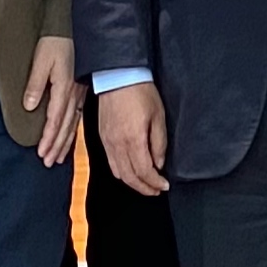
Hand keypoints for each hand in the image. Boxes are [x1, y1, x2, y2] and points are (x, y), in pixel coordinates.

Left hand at [25, 36, 83, 167]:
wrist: (73, 28)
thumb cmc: (55, 42)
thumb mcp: (41, 61)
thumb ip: (35, 84)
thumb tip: (29, 106)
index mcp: (63, 88)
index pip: (54, 119)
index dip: (48, 138)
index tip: (41, 153)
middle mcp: (73, 94)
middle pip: (64, 126)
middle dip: (56, 146)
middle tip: (48, 162)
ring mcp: (79, 93)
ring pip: (72, 123)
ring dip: (65, 142)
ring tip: (58, 157)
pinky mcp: (81, 90)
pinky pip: (78, 115)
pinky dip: (72, 129)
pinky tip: (69, 136)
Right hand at [98, 83, 170, 197]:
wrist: (117, 76)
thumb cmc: (140, 92)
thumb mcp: (158, 116)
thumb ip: (159, 143)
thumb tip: (158, 163)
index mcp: (134, 139)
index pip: (144, 171)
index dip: (155, 182)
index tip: (164, 185)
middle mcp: (118, 144)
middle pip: (130, 177)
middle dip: (144, 188)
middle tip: (156, 190)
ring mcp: (108, 142)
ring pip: (118, 173)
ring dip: (132, 183)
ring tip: (145, 184)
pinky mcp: (102, 137)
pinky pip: (110, 163)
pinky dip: (121, 173)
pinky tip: (130, 172)